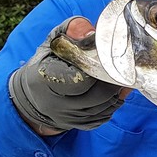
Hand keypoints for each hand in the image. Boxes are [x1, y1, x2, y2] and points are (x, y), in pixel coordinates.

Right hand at [9, 17, 125, 135]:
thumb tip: (90, 30)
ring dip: (118, 91)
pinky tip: (116, 90)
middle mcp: (57, 104)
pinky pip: (105, 115)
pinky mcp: (80, 125)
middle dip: (114, 79)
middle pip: (99, 94)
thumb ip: (69, 31)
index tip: (108, 57)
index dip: (100, 67)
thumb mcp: (51, 45)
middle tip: (124, 66)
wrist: (32, 99)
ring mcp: (70, 118)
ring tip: (123, 76)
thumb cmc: (45, 66)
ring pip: (106, 106)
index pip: (82, 78)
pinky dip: (114, 102)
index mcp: (46, 80)